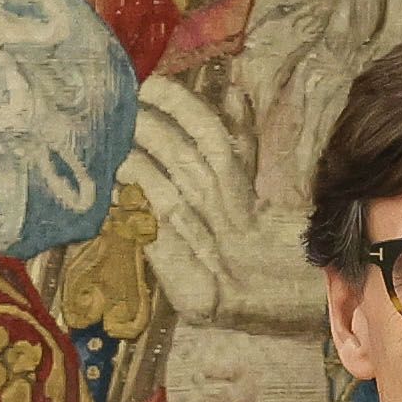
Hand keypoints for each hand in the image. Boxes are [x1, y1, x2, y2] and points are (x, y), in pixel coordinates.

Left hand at [120, 75, 323, 331]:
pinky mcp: (194, 292)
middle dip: (150, 132)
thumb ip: (244, 143)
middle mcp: (232, 222)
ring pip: (169, 199)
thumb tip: (234, 91)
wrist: (290, 317)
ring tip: (111, 148)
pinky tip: (115, 199)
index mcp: (248, 196)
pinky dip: (138, 221)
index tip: (152, 84)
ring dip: (138, 170)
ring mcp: (214, 258)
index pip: (214, 139)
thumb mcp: (261, 195)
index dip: (182, 109)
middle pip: (185, 164)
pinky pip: (160, 248)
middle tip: (118, 108)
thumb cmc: (272, 254)